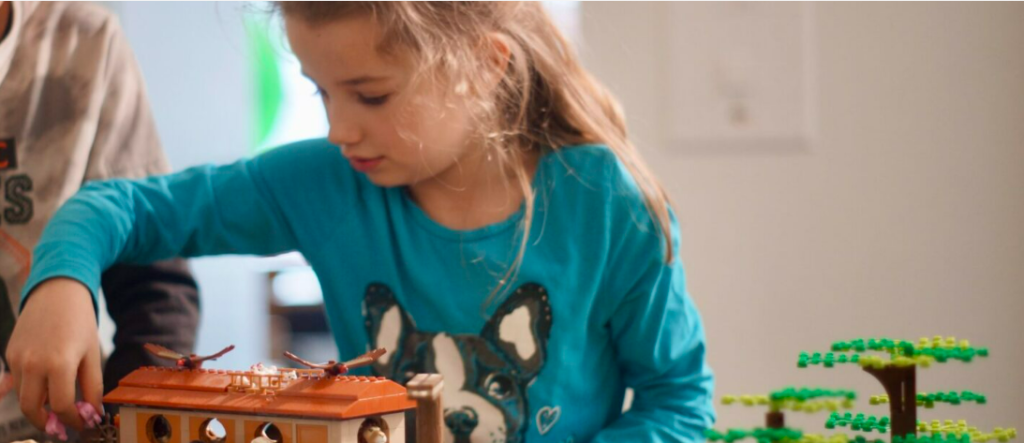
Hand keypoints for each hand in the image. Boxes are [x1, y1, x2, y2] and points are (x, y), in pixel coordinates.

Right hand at [4, 278, 103, 433]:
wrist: (57, 292)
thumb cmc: (80, 322)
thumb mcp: (92, 354)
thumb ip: (92, 387)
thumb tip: (92, 413)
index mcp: (59, 363)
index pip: (61, 406)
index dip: (73, 420)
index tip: (82, 423)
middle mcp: (33, 363)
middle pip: (31, 408)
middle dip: (46, 423)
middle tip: (61, 427)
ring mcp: (17, 359)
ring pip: (23, 396)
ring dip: (39, 405)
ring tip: (57, 403)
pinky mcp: (9, 354)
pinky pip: (17, 381)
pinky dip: (31, 389)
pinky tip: (46, 385)